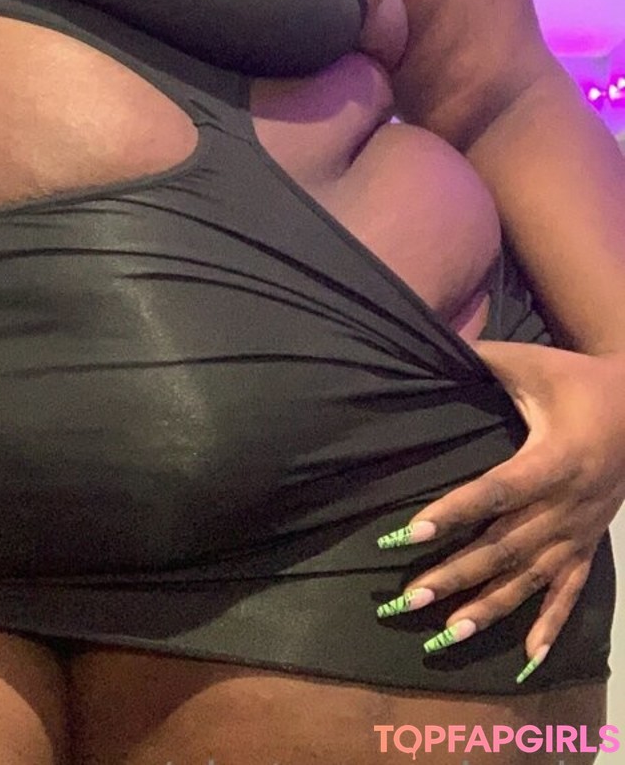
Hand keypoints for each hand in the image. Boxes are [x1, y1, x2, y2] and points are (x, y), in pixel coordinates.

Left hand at [376, 342, 624, 676]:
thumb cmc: (578, 380)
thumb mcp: (531, 363)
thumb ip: (483, 358)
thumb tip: (432, 343)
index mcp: (552, 460)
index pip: (493, 493)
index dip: (451, 513)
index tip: (409, 533)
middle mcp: (568, 505)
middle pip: (504, 546)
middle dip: (456, 574)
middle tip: (409, 596)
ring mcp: (581, 531)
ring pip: (531, 578)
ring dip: (489, 606)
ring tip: (447, 633)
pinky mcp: (590, 544)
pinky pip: (572, 592)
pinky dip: (550, 625)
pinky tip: (527, 657)